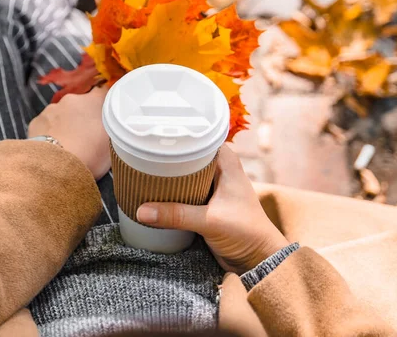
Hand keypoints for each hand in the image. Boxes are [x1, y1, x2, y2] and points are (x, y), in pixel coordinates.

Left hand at [28, 87, 110, 179]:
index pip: (102, 91)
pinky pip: (46, 125)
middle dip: (82, 116)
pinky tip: (53, 148)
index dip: (103, 102)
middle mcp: (72, 99)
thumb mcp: (113, 141)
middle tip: (86, 136)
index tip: (104, 115)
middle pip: (80, 104)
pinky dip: (50, 133)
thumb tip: (108, 123)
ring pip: (61, 114)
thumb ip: (112, 127)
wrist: (57, 165)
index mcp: (94, 101)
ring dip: (65, 124)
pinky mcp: (35, 121)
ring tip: (68, 145)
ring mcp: (51, 109)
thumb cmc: (92, 154)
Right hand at [136, 145, 288, 273]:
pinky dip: (170, 194)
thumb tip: (141, 210)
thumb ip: (176, 215)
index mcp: (225, 162)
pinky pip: (183, 193)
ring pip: (183, 175)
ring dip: (166, 179)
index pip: (197, 138)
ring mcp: (211, 187)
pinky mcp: (205, 204)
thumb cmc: (246, 232)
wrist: (258, 259)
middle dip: (165, 159)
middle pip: (186, 156)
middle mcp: (218, 170)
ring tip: (139, 175)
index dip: (176, 137)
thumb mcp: (209, 221)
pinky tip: (152, 195)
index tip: (151, 138)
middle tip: (138, 158)